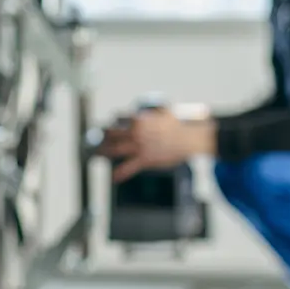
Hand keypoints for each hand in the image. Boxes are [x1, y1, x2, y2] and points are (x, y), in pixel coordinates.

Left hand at [100, 108, 214, 181]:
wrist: (189, 138)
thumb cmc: (180, 125)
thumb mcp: (165, 112)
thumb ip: (155, 112)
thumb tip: (153, 111)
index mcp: (139, 119)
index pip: (119, 117)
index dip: (113, 120)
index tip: (109, 123)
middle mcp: (135, 132)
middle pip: (113, 133)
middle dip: (105, 136)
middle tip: (101, 139)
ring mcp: (138, 146)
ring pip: (115, 150)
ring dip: (105, 152)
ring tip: (100, 154)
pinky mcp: (144, 159)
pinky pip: (127, 168)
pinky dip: (119, 174)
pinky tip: (114, 177)